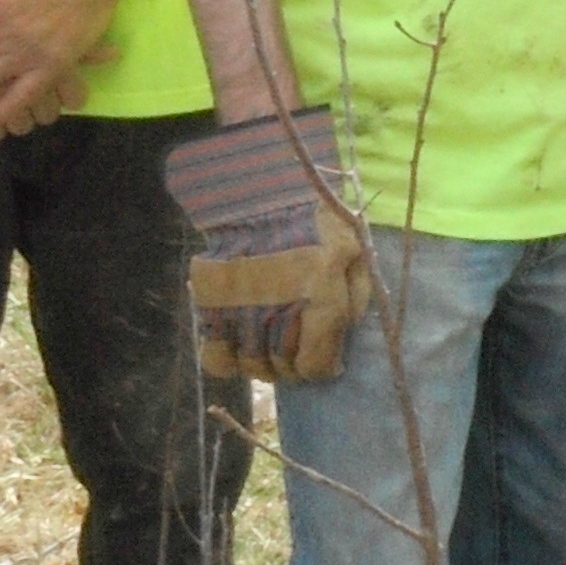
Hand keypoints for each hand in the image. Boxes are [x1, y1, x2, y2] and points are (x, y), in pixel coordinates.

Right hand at [166, 109, 371, 381]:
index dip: (322, 367)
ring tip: (273, 346)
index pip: (316, 365)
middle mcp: (276, 313)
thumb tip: (343, 339)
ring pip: (251, 368)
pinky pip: (215, 359)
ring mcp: (239, 313)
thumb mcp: (353, 250)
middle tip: (299, 350)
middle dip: (295, 366)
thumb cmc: (314, 221)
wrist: (258, 194)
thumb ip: (355, 297)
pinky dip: (230, 361)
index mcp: (318, 299)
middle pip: (283, 370)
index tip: (325, 359)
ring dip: (265, 364)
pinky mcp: (210, 308)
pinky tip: (242, 346)